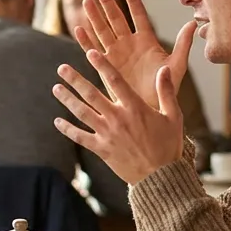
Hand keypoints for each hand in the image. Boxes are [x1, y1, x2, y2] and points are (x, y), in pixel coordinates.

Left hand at [53, 52, 184, 185]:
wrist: (160, 177)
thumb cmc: (169, 145)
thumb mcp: (173, 116)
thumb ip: (166, 91)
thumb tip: (165, 68)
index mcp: (135, 108)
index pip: (115, 81)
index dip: (102, 65)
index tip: (90, 53)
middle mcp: (118, 118)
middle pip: (91, 94)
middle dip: (75, 79)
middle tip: (62, 68)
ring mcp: (107, 134)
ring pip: (82, 113)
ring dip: (67, 99)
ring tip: (56, 88)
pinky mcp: (101, 149)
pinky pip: (80, 137)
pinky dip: (67, 129)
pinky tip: (57, 121)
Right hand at [73, 0, 196, 109]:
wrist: (151, 107)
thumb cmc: (166, 88)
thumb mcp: (177, 65)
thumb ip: (183, 45)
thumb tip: (192, 24)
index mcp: (147, 41)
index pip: (138, 15)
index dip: (132, 1)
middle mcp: (129, 44)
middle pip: (116, 19)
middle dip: (107, 2)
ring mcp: (116, 54)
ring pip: (103, 31)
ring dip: (94, 17)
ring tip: (86, 1)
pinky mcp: (106, 66)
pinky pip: (94, 50)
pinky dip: (86, 41)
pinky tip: (79, 28)